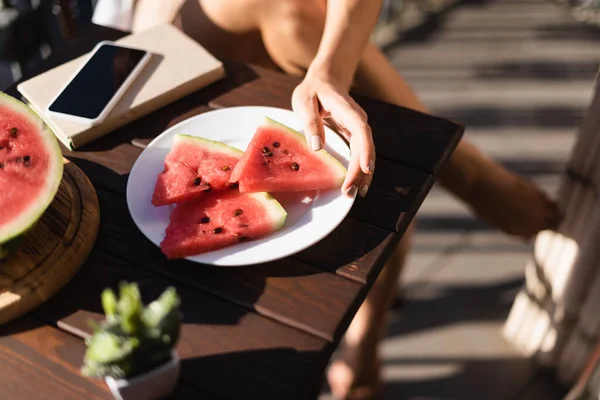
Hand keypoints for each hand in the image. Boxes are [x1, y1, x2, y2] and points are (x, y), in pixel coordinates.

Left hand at [291, 72, 374, 197]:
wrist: (325, 79)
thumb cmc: (312, 90)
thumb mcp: (304, 101)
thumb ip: (310, 122)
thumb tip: (317, 146)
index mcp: (347, 110)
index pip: (361, 130)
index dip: (365, 150)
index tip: (365, 169)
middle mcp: (357, 120)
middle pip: (364, 147)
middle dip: (360, 171)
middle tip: (349, 193)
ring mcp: (357, 129)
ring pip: (365, 153)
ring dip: (362, 174)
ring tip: (354, 195)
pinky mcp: (353, 136)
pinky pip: (360, 154)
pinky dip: (360, 170)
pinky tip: (357, 185)